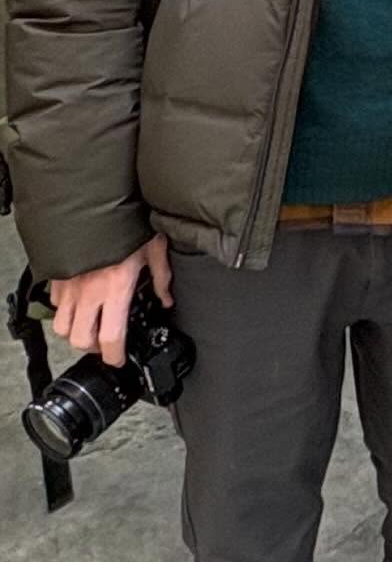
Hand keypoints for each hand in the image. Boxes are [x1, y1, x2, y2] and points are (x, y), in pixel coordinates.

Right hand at [49, 234, 171, 367]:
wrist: (100, 201)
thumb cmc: (130, 221)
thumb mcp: (155, 248)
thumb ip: (162, 277)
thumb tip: (166, 299)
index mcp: (116, 288)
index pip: (111, 337)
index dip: (114, 356)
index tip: (119, 360)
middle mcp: (89, 291)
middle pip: (81, 340)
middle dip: (93, 348)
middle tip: (107, 343)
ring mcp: (70, 285)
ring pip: (62, 327)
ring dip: (76, 333)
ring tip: (92, 326)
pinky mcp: (58, 277)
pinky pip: (54, 305)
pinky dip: (65, 311)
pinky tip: (80, 303)